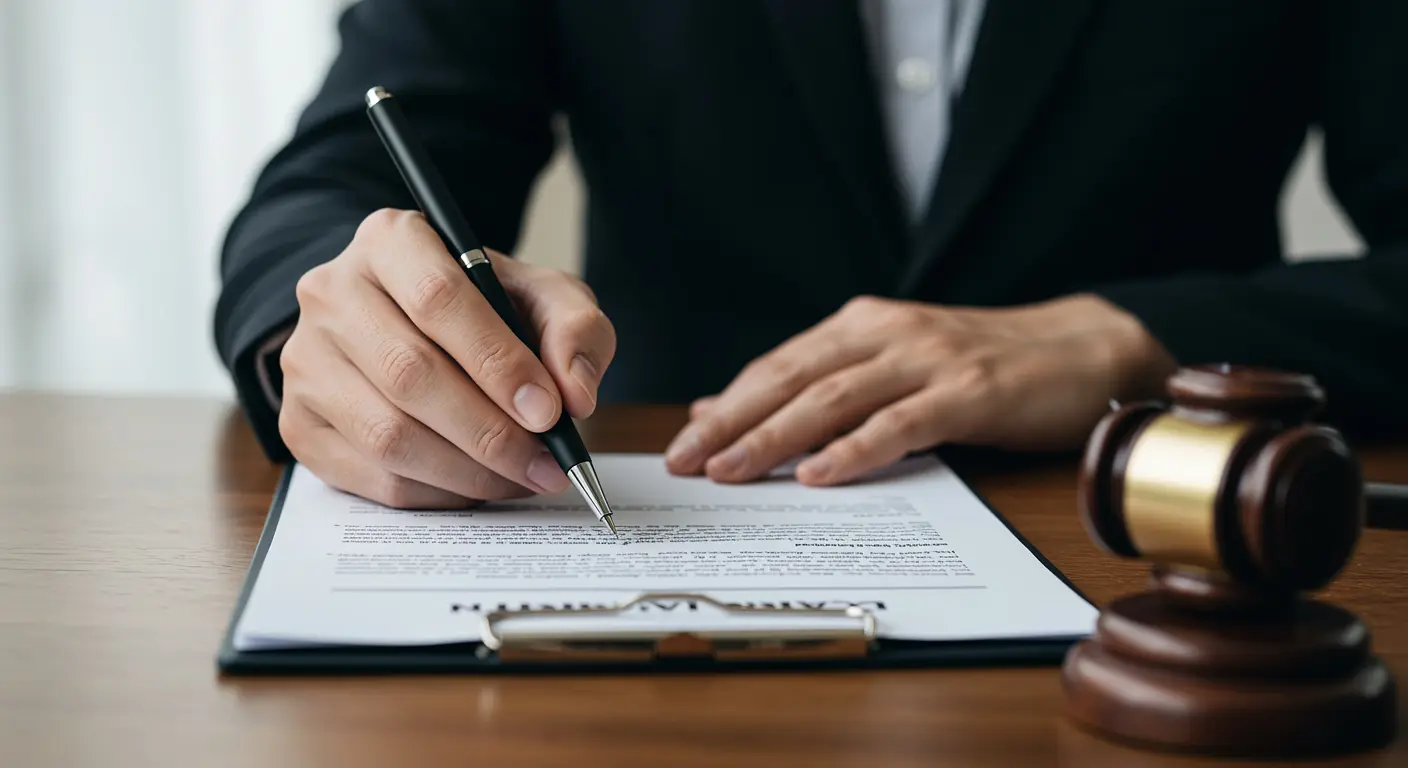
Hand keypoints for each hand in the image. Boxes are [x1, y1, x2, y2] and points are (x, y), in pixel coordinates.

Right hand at [278, 208, 614, 507]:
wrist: (417, 328)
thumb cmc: (485, 310)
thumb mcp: (543, 297)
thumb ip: (574, 330)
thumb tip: (574, 394)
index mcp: (391, 241)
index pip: (439, 297)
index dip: (498, 362)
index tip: (548, 410)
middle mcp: (332, 292)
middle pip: (410, 373)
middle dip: (490, 432)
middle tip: (545, 463)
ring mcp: (306, 359)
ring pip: (387, 434)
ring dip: (467, 472)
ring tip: (521, 478)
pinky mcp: (299, 422)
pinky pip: (371, 475)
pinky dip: (436, 494)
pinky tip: (477, 485)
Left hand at [665, 294, 1174, 485]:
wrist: (1082, 348)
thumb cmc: (983, 365)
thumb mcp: (896, 365)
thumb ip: (827, 385)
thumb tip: (740, 411)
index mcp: (864, 324)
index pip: (780, 365)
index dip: (728, 404)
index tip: (684, 441)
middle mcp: (889, 332)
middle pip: (793, 378)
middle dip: (734, 422)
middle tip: (687, 462)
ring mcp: (929, 359)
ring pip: (835, 398)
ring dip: (776, 437)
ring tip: (732, 471)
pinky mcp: (970, 392)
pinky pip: (901, 423)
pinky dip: (855, 449)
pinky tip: (819, 474)